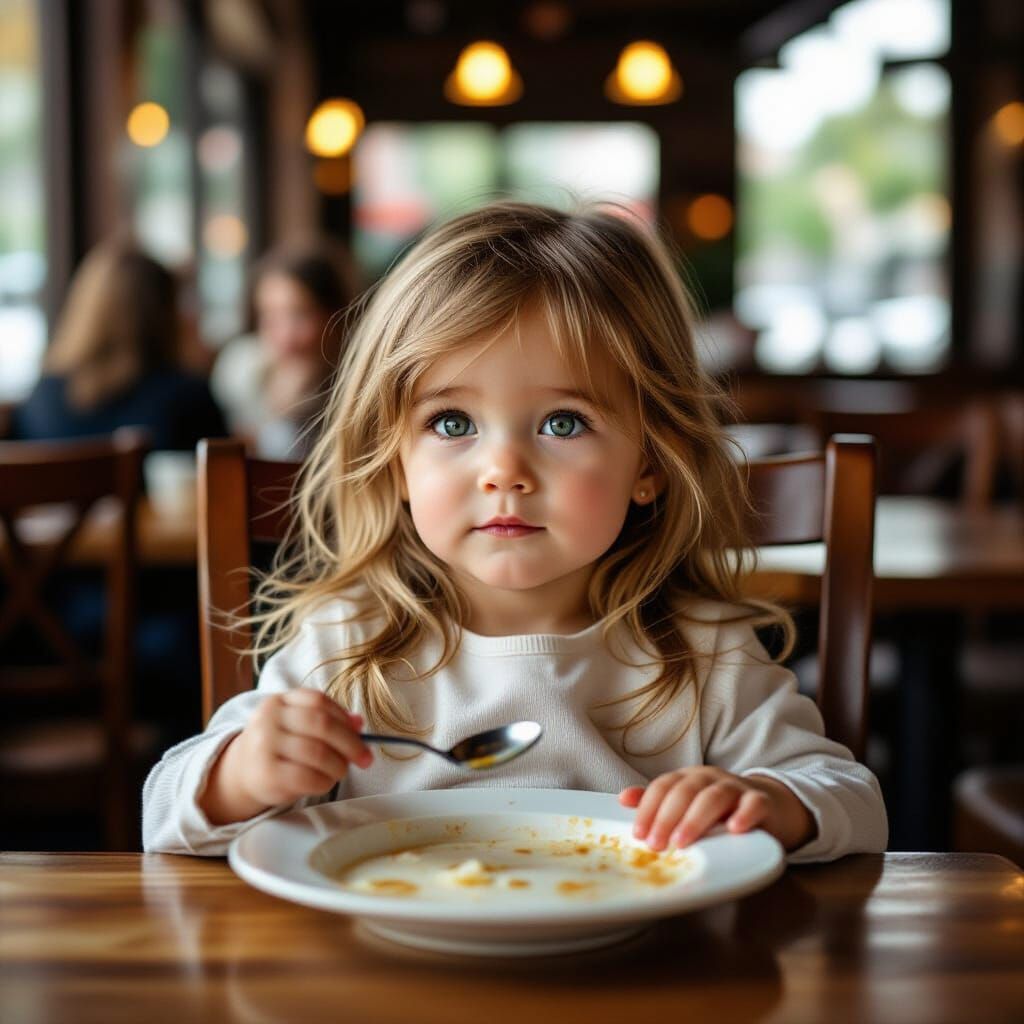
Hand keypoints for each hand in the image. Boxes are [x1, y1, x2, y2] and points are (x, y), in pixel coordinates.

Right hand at [200, 690, 373, 824]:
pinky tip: (325, 782)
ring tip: (342, 771)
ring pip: (317, 752)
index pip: (318, 701)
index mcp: (279, 701)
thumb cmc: (279, 747)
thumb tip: (358, 722)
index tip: (360, 733)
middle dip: (350, 743)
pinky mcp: (266, 774)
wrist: (241, 773)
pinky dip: (324, 781)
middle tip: (365, 758)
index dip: (343, 717)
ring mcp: (264, 746)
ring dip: (338, 765)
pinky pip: (306, 777)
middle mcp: (269, 719)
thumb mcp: (299, 727)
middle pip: (321, 724)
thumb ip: (328, 721)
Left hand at [618, 767, 814, 851]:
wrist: (767, 806)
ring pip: (714, 797)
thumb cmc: (719, 810)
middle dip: (666, 817)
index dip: (649, 808)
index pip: (663, 787)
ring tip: (682, 841)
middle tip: (656, 844)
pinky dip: (744, 815)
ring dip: (695, 819)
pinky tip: (734, 829)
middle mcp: (709, 778)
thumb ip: (658, 802)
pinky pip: (754, 804)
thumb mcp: (686, 804)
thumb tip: (623, 798)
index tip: (639, 834)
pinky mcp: (761, 801)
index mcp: (688, 778)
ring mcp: (736, 788)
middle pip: (685, 791)